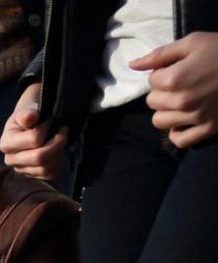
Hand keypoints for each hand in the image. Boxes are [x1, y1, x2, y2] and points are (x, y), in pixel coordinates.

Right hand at [0, 84, 70, 179]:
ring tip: (61, 140)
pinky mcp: (32, 174)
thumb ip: (27, 112)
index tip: (51, 119)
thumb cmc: (30, 113)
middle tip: (64, 130)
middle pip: (39, 158)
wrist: (32, 121)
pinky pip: (50, 174)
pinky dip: (59, 162)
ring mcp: (21, 169)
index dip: (48, 128)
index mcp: (6, 142)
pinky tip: (59, 150)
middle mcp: (10, 159)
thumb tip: (30, 116)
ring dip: (59, 152)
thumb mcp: (27, 107)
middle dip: (58, 143)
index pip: (34, 140)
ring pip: (46, 168)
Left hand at [133, 32, 217, 147]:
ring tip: (184, 100)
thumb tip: (133, 65)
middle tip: (184, 83)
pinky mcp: (209, 128)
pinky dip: (179, 133)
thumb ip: (160, 55)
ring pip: (160, 121)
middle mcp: (181, 101)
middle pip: (152, 102)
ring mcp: (195, 117)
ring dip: (168, 111)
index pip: (151, 81)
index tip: (180, 68)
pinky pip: (180, 140)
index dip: (163, 73)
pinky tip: (185, 121)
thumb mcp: (193, 43)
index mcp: (174, 79)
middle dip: (164, 92)